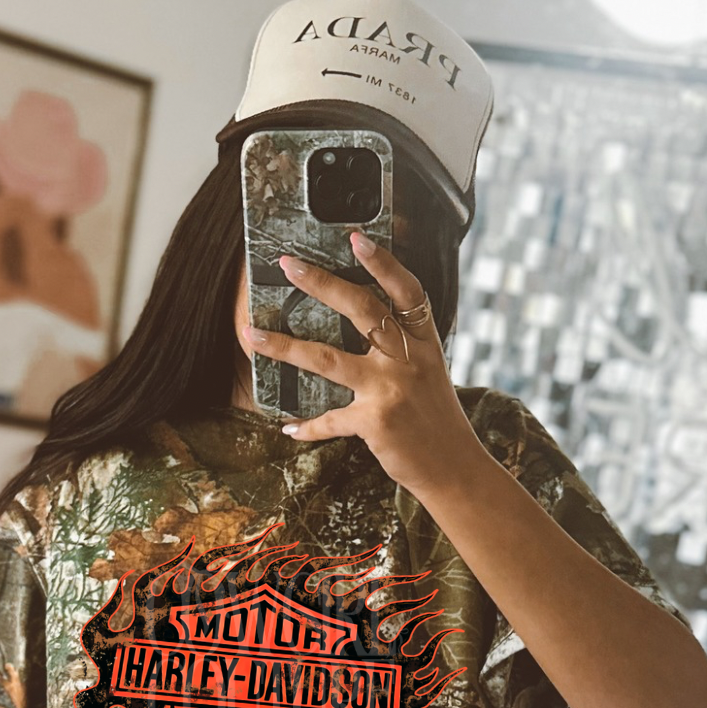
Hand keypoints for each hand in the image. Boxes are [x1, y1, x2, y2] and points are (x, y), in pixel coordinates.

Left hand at [242, 232, 480, 500]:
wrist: (454, 468)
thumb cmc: (436, 421)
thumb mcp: (429, 374)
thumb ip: (403, 350)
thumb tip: (367, 328)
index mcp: (425, 342)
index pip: (406, 291)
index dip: (383, 263)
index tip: (356, 238)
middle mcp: (408, 359)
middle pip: (361, 309)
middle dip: (321, 283)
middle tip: (288, 264)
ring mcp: (390, 389)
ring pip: (328, 359)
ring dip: (285, 346)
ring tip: (252, 335)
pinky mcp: (375, 422)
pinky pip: (330, 420)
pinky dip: (307, 427)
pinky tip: (288, 427)